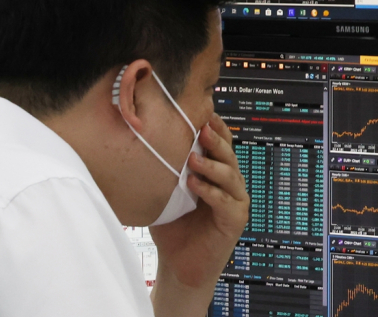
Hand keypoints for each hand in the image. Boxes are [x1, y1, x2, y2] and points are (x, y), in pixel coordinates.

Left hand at [149, 113, 248, 315]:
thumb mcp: (166, 190)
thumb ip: (164, 167)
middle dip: (215, 140)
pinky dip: (210, 192)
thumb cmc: (172, 225)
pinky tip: (194, 185)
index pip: (219, 143)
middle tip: (201, 128)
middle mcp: (229, 183)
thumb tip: (141, 138)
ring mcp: (235, 201)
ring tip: (193, 158)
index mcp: (215, 172)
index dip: (214, 128)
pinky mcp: (235, 219)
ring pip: (230, 175)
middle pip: (228, 154)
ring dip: (212, 165)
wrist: (179, 264)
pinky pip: (225, 201)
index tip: (200, 113)